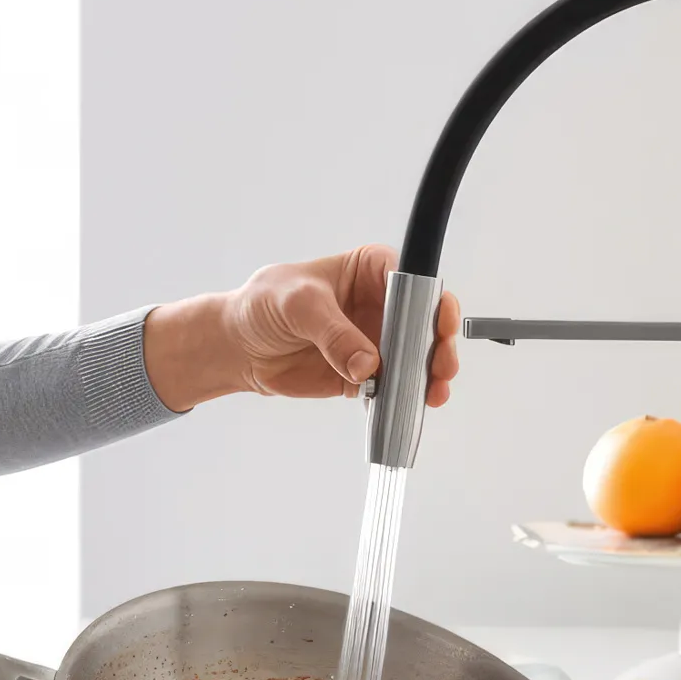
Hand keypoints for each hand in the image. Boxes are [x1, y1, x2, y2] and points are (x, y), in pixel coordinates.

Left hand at [143, 244, 460, 410]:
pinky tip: (406, 408)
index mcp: (370, 270)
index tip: (440, 324)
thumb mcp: (298, 305)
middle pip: (425, 323)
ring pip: (416, 359)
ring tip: (433, 394)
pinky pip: (393, 387)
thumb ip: (334, 333)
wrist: (238, 346)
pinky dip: (402, 399)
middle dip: (438, 345)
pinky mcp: (366, 374)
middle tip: (442, 366)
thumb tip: (368, 365)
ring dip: (428, 377)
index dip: (432, 301)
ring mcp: (376, 341)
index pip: (414, 280)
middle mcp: (381, 305)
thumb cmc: (264, 305)